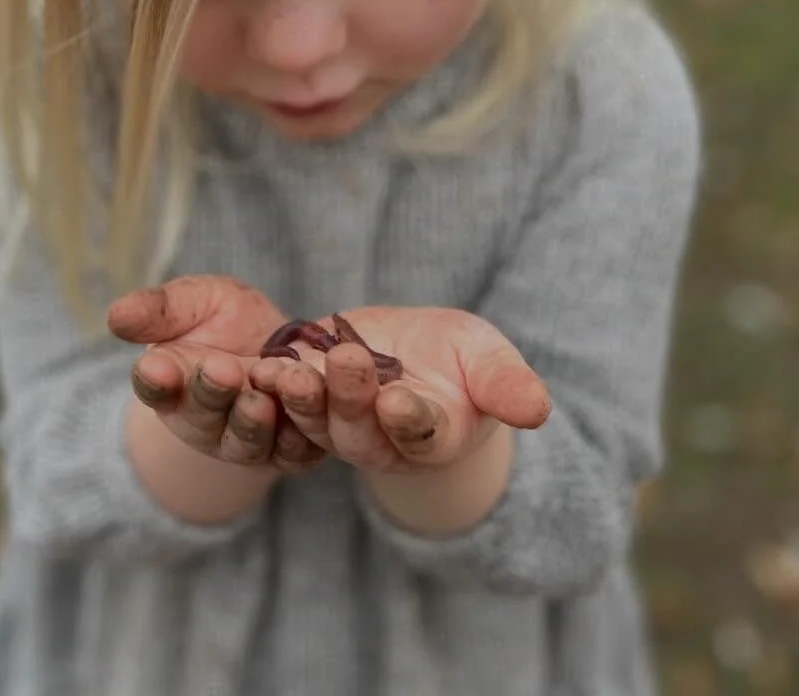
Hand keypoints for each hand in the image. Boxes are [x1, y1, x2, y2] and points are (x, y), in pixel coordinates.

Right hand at [107, 275, 325, 472]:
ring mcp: (246, 441)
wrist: (284, 346)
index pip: (154, 385)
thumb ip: (162, 309)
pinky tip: (305, 408)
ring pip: (246, 440)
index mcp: (171, 383)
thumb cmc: (227, 320)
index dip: (154, 379)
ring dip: (252, 422)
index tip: (156, 365)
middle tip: (219, 370)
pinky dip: (300, 434)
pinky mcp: (291, 450)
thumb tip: (115, 315)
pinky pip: (295, 450)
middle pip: (201, 416)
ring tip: (258, 399)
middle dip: (210, 393)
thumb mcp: (195, 301)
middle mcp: (203, 420)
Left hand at [249, 306, 549, 474]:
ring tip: (288, 370)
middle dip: (351, 397)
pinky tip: (259, 366)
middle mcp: (383, 440)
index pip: (421, 433)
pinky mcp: (309, 403)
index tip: (399, 401)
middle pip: (362, 429)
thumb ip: (509, 386)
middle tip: (345, 362)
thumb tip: (539, 409)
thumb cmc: (465, 362)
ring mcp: (342, 426)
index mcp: (433, 435)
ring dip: (302, 398)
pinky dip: (273, 386)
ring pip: (319, 419)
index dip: (410, 420)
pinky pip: (287, 401)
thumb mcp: (490, 363)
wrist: (421, 357)